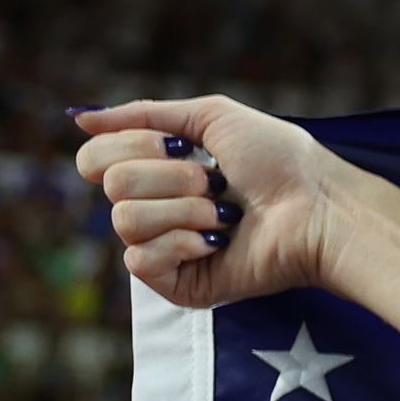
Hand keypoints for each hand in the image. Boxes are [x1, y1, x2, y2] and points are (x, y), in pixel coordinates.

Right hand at [69, 96, 364, 310]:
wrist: (320, 208)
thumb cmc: (280, 162)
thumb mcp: (212, 118)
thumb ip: (145, 114)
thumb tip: (79, 116)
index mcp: (157, 173)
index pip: (95, 158)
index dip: (132, 145)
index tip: (184, 145)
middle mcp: (155, 210)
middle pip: (110, 185)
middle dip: (170, 176)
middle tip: (218, 183)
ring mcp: (166, 250)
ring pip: (124, 220)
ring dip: (184, 208)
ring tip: (228, 214)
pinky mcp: (179, 286)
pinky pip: (140, 260)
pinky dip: (182, 243)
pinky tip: (219, 243)